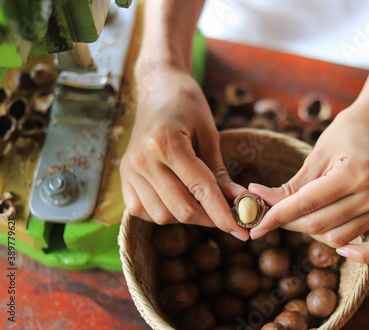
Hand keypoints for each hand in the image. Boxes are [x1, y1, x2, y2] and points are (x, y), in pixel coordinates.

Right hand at [120, 66, 248, 240]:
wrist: (157, 88)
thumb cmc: (188, 104)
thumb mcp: (209, 133)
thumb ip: (219, 170)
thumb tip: (236, 201)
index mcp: (165, 143)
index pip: (200, 189)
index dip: (222, 213)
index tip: (241, 230)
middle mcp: (142, 160)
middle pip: (180, 209)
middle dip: (209, 219)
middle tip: (229, 220)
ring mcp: (129, 170)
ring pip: (162, 215)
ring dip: (187, 217)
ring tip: (205, 207)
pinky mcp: (123, 178)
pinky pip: (143, 212)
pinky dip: (164, 214)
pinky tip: (179, 202)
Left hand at [249, 101, 368, 262]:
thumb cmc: (344, 134)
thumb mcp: (315, 155)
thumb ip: (292, 186)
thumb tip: (261, 204)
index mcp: (355, 172)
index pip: (306, 204)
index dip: (276, 215)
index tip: (255, 225)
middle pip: (319, 224)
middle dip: (288, 222)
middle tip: (269, 217)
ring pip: (336, 237)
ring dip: (312, 232)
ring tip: (300, 214)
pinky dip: (359, 254)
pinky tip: (340, 249)